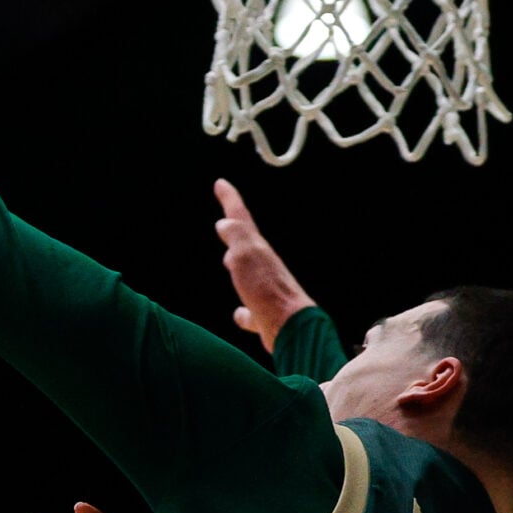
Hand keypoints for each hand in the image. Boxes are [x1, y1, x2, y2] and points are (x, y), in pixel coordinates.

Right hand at [213, 180, 314, 353]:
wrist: (292, 329)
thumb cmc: (266, 291)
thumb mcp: (246, 256)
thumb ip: (236, 238)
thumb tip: (226, 223)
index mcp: (257, 250)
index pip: (241, 219)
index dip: (230, 200)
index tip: (221, 183)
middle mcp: (264, 268)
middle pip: (246, 243)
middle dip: (235, 230)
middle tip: (225, 220)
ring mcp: (266, 292)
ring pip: (249, 274)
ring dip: (238, 265)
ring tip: (228, 261)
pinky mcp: (266, 316)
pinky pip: (250, 310)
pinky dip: (243, 311)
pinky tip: (239, 315)